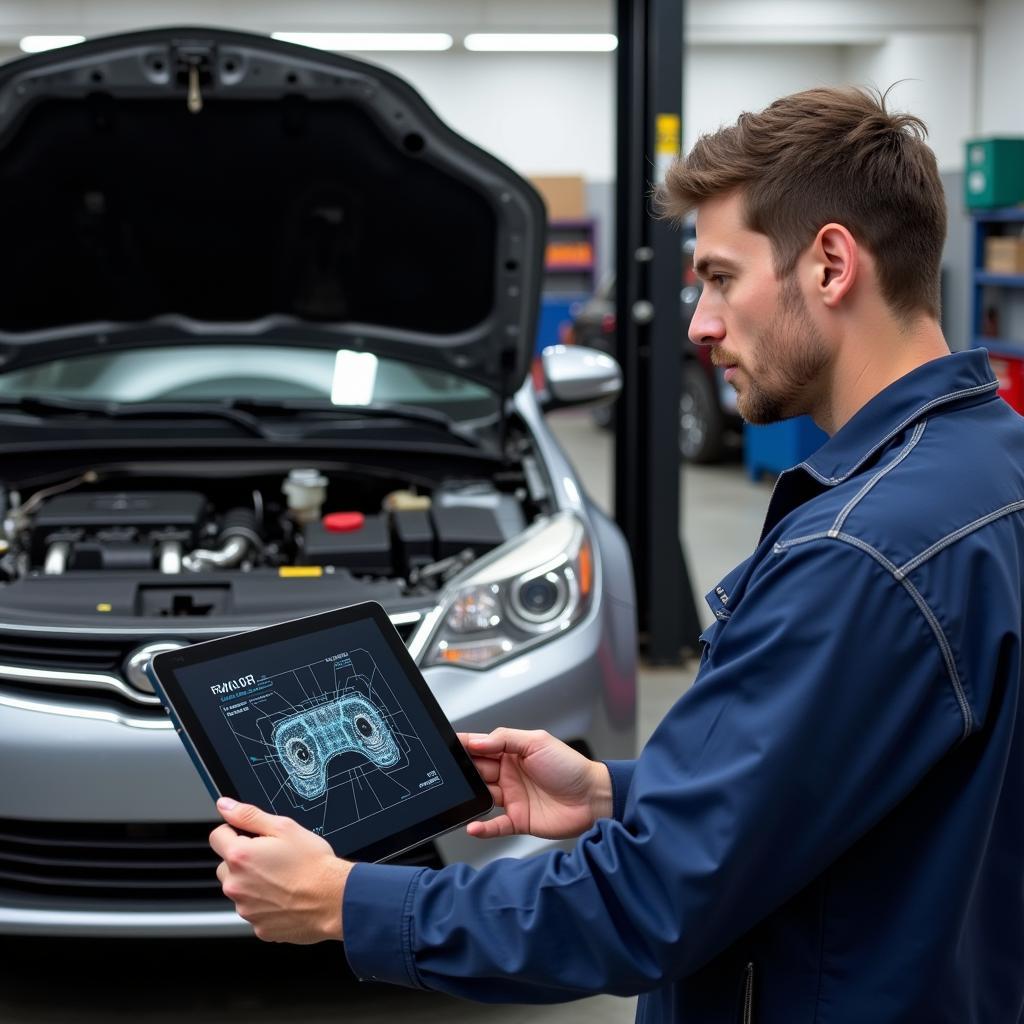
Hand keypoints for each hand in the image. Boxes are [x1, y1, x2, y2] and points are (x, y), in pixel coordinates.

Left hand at [209, 798, 352, 943]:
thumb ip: (249, 815)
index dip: (234, 831)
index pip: (217, 836)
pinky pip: (254, 909)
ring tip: (282, 877)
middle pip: (225, 865)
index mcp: (240, 856)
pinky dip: (264, 903)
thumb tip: (225, 805)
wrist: (333, 898)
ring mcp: (245, 909)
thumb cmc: (313, 863)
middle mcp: (236, 885)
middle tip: (272, 858)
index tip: (251, 836)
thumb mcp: (284, 827)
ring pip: (240, 889)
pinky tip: (285, 895)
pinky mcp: (258, 927)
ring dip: (252, 882)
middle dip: (243, 859)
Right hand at [460, 728, 612, 839]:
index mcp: (512, 753)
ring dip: (470, 797)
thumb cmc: (570, 767)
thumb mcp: (537, 742)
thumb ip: (505, 739)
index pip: (482, 747)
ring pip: (483, 797)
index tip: (446, 746)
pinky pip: (496, 825)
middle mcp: (509, 775)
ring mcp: (513, 798)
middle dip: (463, 772)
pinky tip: (473, 826)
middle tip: (449, 773)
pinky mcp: (519, 820)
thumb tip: (477, 741)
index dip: (464, 746)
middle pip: (478, 772)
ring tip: (460, 796)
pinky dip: (483, 828)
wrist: (593, 797)